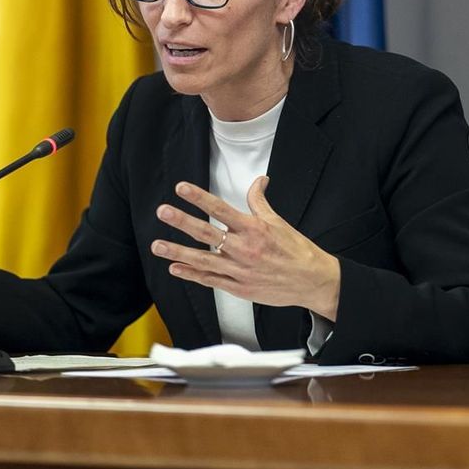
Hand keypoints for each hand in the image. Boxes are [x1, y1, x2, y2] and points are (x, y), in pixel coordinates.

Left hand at [152, 177, 341, 319]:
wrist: (311, 281)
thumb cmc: (296, 250)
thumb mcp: (278, 222)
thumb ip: (260, 202)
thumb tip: (259, 180)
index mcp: (253, 229)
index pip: (220, 209)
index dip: (199, 198)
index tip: (181, 188)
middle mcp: (243, 248)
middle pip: (206, 232)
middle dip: (182, 221)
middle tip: (162, 212)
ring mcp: (239, 270)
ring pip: (202, 259)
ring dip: (178, 252)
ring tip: (157, 246)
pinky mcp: (238, 287)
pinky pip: (210, 280)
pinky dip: (192, 275)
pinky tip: (175, 268)